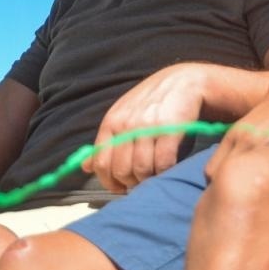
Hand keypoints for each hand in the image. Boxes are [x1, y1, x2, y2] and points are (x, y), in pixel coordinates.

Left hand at [84, 64, 209, 191]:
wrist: (183, 81)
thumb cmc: (152, 101)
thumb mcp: (123, 115)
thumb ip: (106, 142)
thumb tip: (85, 166)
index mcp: (111, 122)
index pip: (101, 162)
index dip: (108, 182)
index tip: (119, 188)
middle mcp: (127, 124)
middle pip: (121, 170)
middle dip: (129, 183)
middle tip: (139, 182)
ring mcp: (148, 127)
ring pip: (141, 169)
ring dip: (147, 179)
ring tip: (153, 175)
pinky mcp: (170, 130)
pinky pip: (163, 163)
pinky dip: (164, 171)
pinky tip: (167, 166)